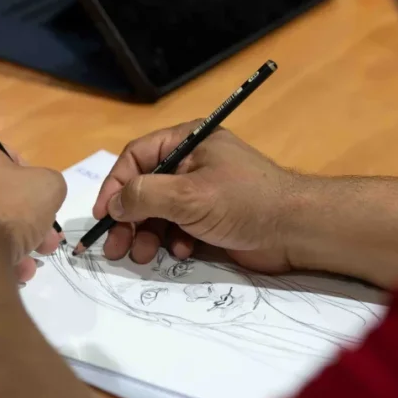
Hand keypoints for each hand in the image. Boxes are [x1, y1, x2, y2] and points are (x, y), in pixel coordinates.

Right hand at [93, 122, 298, 272]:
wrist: (294, 230)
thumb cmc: (243, 202)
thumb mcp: (188, 195)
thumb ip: (145, 196)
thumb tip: (115, 203)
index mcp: (188, 142)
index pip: (137, 158)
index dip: (116, 185)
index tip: (103, 215)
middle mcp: (192, 164)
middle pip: (145, 189)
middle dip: (129, 218)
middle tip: (115, 248)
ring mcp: (202, 193)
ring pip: (159, 213)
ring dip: (148, 234)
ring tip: (144, 255)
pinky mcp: (211, 219)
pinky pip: (178, 228)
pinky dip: (172, 241)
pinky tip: (179, 251)